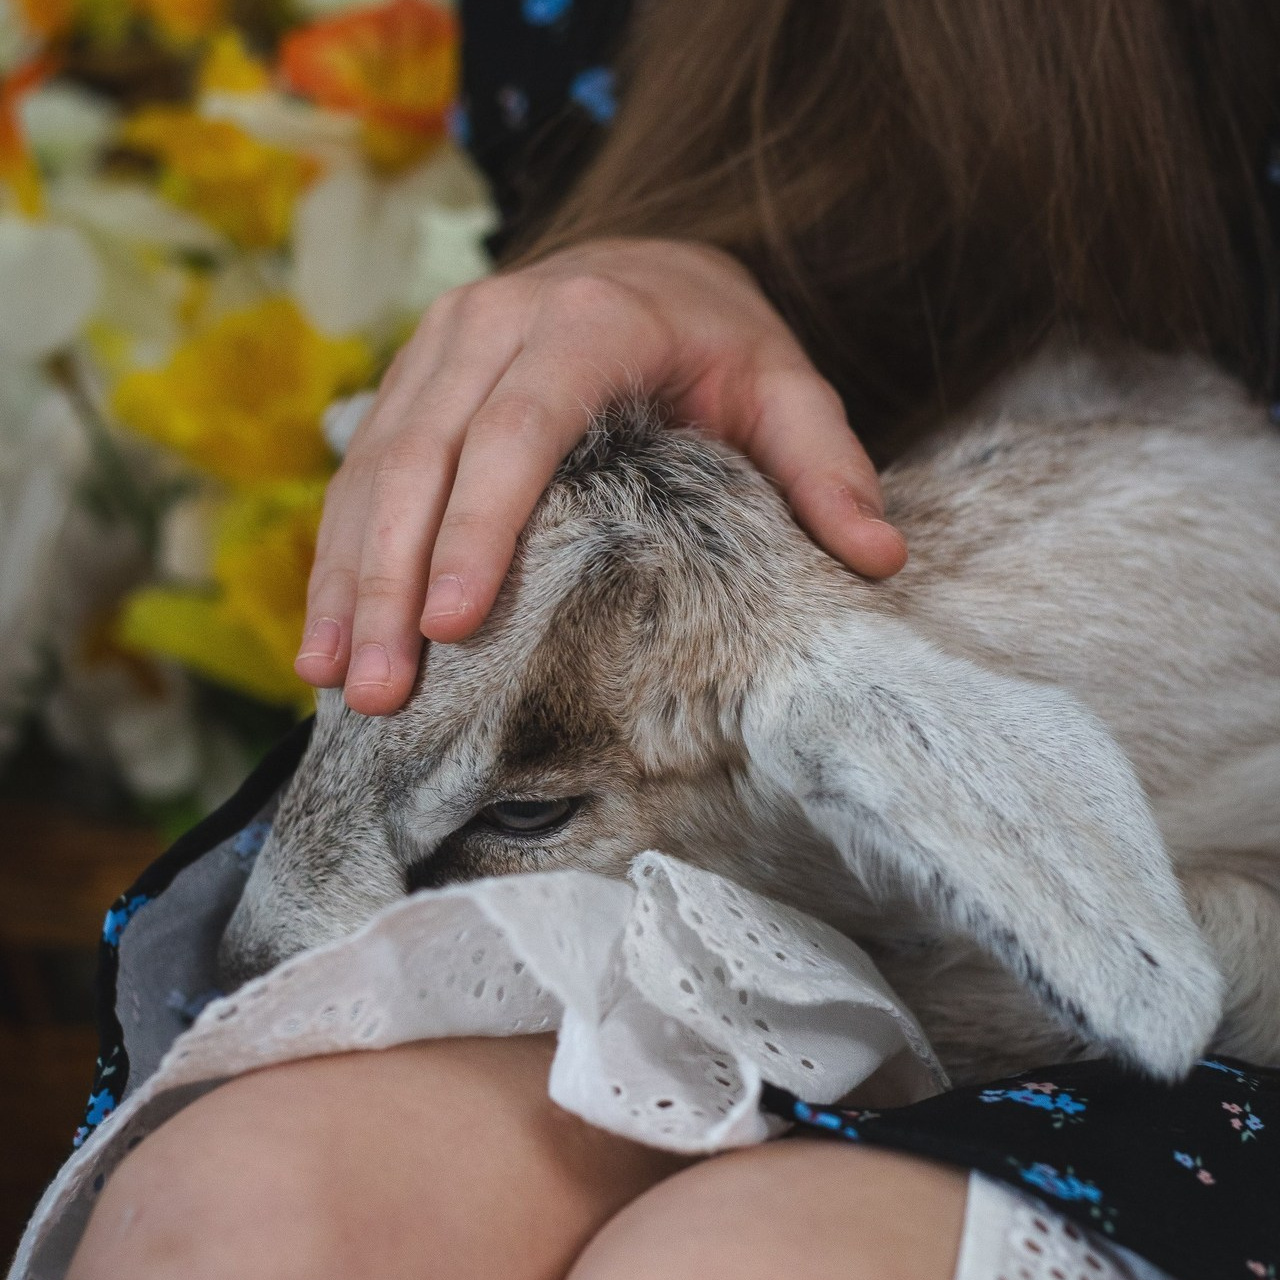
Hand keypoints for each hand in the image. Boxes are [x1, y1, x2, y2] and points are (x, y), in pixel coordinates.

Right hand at [296, 237, 906, 714]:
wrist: (649, 263)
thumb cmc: (720, 339)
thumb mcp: (786, 388)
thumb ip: (825, 467)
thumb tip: (877, 561)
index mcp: (585, 321)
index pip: (518, 429)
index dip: (479, 527)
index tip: (454, 627)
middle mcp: (492, 322)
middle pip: (425, 459)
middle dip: (393, 582)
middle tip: (379, 693)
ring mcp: (438, 346)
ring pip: (374, 470)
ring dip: (348, 579)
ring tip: (334, 681)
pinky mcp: (412, 378)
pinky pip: (359, 471)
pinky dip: (338, 555)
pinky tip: (324, 635)